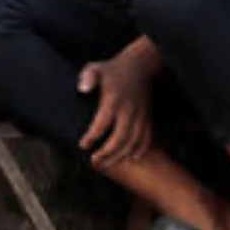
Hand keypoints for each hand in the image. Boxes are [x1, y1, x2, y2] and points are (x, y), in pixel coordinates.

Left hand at [76, 46, 158, 165]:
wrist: (140, 66)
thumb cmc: (113, 69)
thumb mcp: (95, 67)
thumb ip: (87, 77)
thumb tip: (81, 90)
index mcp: (113, 101)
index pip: (101, 125)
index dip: (91, 137)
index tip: (83, 145)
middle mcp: (128, 111)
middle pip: (119, 139)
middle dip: (106, 153)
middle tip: (94, 161)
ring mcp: (140, 116)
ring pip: (133, 142)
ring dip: (121, 155)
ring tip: (108, 163)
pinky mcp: (147, 118)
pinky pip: (146, 138)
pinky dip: (140, 149)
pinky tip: (132, 157)